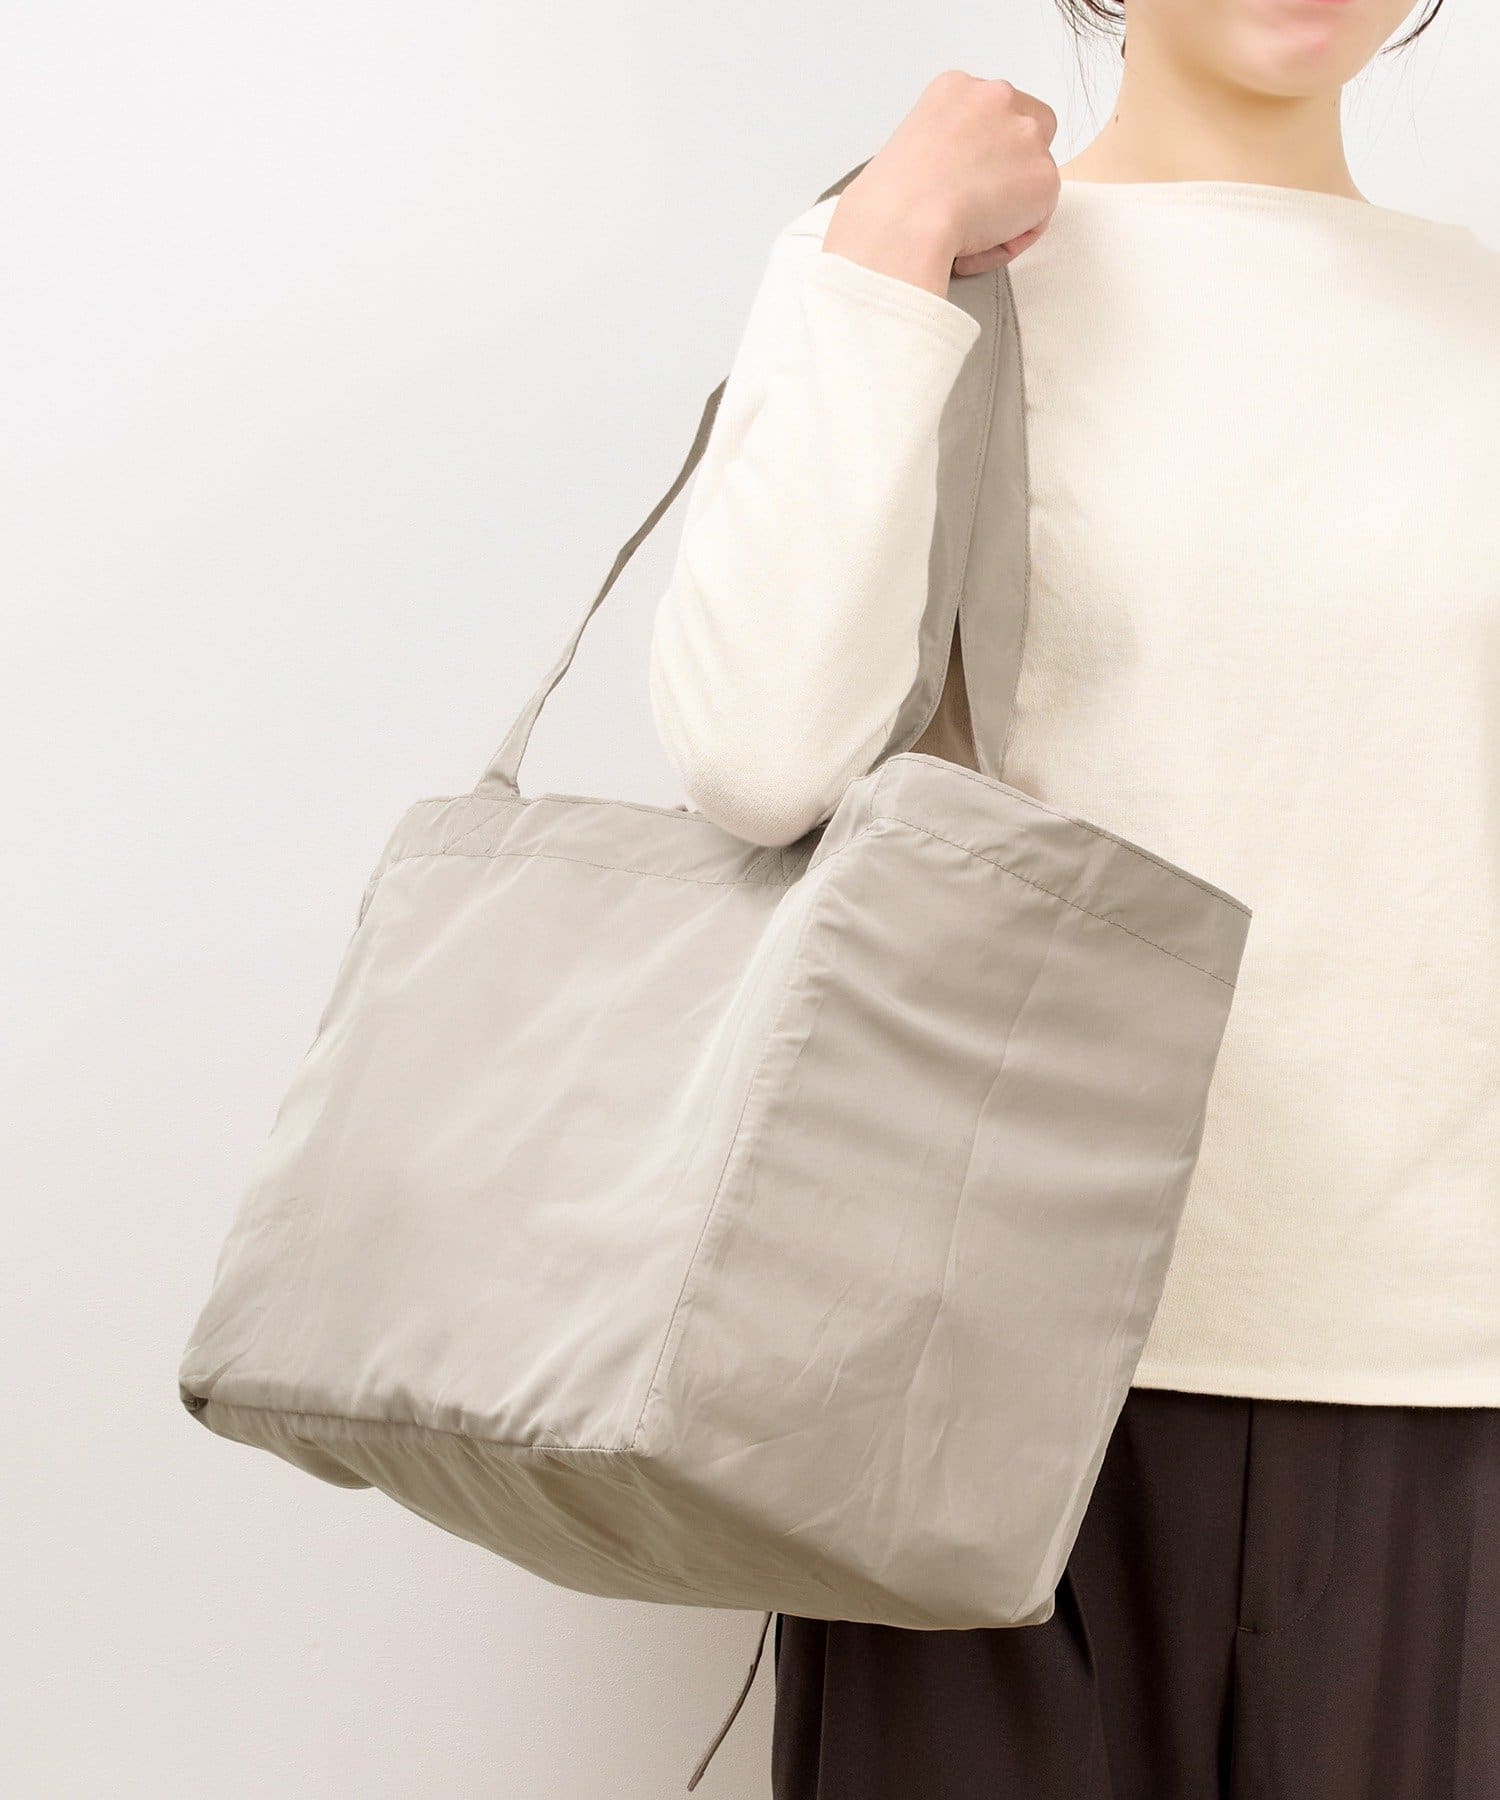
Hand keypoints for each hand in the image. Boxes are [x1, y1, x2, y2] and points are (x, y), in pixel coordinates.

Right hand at [823, 70, 1060, 295]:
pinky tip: (973, 248)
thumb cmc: (888, 199)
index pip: (992, 110)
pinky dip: (1009, 241)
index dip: (987, 149)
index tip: (967, 179)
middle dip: (1016, 166)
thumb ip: (946, 147)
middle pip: (1032, 126)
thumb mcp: (909, 147)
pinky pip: (1036, 218)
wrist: (902, 221)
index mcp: (956, 88)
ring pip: (1034, 177)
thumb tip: (957, 176)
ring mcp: (1025, 135)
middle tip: (985, 206)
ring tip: (969, 237)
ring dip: (1010, 210)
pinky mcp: (1043, 176)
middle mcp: (996, 98)